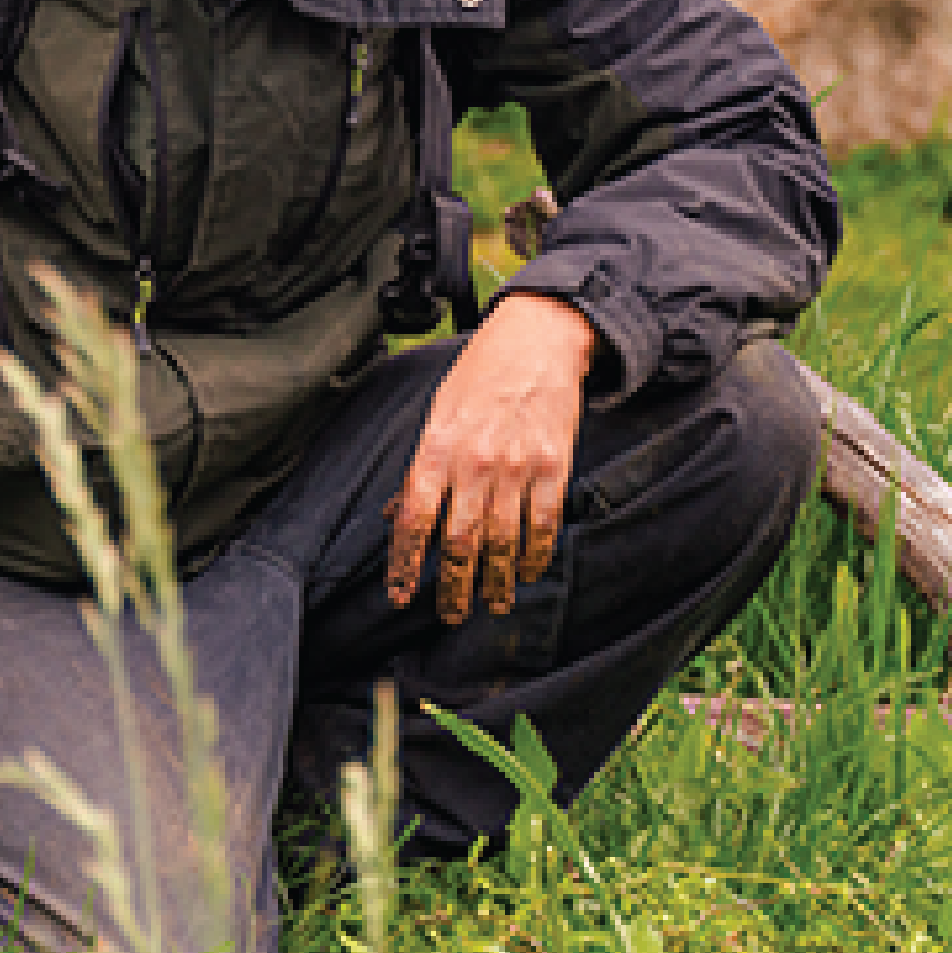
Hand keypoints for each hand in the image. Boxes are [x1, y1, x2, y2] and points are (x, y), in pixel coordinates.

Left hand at [387, 295, 591, 623]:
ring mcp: (516, 466)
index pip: (414, 518)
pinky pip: (543, 524)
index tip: (401, 594)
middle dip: (454, 587)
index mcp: (437, 447)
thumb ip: (422, 466)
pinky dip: (536, 555)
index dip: (405, 563)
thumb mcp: (439, 412)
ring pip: (502, 542)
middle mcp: (475, 462)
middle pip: (459, 542)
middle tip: (451, 614)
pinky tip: (529, 571)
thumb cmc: (481, 374)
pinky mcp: (553, 465)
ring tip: (495, 603)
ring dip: (497, 581)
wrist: (536, 338)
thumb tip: (399, 514)